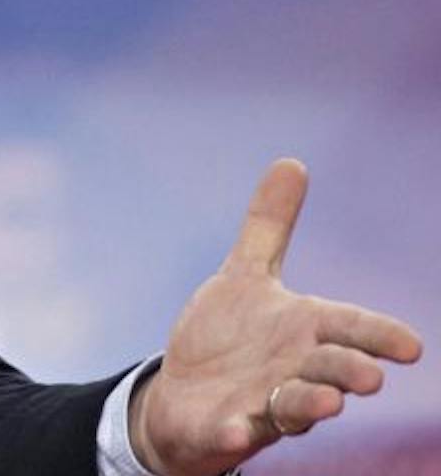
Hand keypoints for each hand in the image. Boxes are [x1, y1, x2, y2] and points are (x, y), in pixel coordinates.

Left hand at [129, 158, 423, 475]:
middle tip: (370, 376)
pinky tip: (234, 429)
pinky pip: (235, 433)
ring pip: (294, 406)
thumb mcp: (245, 275)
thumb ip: (269, 227)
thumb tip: (292, 162)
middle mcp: (294, 369)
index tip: (411, 346)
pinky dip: (235, 432)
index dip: (377, 336)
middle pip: (329, 369)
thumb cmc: (229, 336)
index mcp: (302, 329)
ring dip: (310, 404)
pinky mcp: (227, 426)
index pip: (348, 329)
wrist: (185, 396)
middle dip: (349, 371)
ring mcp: (263, 403)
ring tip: (327, 402)